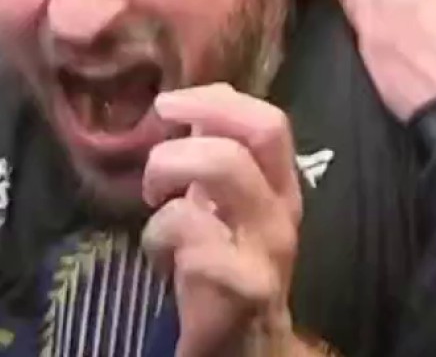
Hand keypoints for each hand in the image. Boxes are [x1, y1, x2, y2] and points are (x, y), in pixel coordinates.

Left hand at [141, 86, 302, 356]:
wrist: (247, 345)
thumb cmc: (227, 266)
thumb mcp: (224, 203)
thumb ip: (215, 154)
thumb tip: (194, 103)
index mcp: (279, 183)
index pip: (268, 120)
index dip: (215, 102)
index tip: (168, 105)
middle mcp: (282, 210)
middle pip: (243, 144)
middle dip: (181, 146)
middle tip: (153, 173)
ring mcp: (268, 249)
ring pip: (220, 174)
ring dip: (168, 186)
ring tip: (156, 211)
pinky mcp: (246, 287)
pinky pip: (194, 238)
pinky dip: (160, 240)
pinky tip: (163, 261)